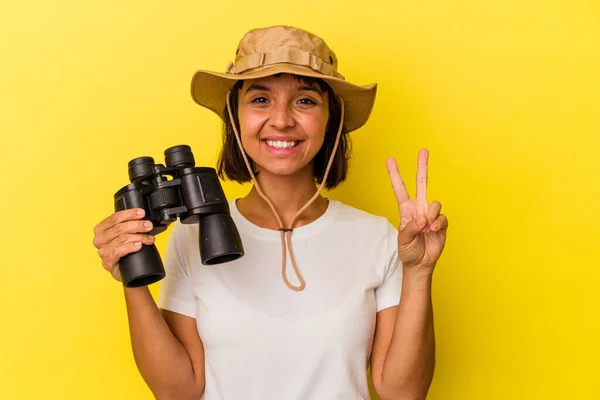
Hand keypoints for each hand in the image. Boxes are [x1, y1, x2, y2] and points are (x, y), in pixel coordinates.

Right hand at [92, 209, 154, 281]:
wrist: (128, 270)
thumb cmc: (127, 250)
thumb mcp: (127, 234)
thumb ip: (130, 225)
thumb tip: (144, 217)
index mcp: (101, 229)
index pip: (114, 218)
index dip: (129, 214)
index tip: (142, 213)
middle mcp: (99, 239)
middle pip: (119, 228)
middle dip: (137, 225)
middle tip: (148, 226)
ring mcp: (102, 251)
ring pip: (121, 239)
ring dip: (138, 237)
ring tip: (149, 238)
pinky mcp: (107, 262)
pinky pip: (118, 251)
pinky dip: (130, 247)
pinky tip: (139, 246)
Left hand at [386, 149, 447, 274]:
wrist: (420, 263)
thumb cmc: (408, 251)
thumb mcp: (403, 240)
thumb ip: (410, 227)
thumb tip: (422, 219)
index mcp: (406, 209)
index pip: (400, 188)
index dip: (395, 174)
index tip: (390, 160)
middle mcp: (419, 208)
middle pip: (421, 183)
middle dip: (422, 166)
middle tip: (423, 150)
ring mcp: (431, 214)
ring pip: (434, 203)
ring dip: (430, 215)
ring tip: (425, 228)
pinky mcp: (441, 223)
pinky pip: (442, 217)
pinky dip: (438, 224)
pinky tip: (433, 231)